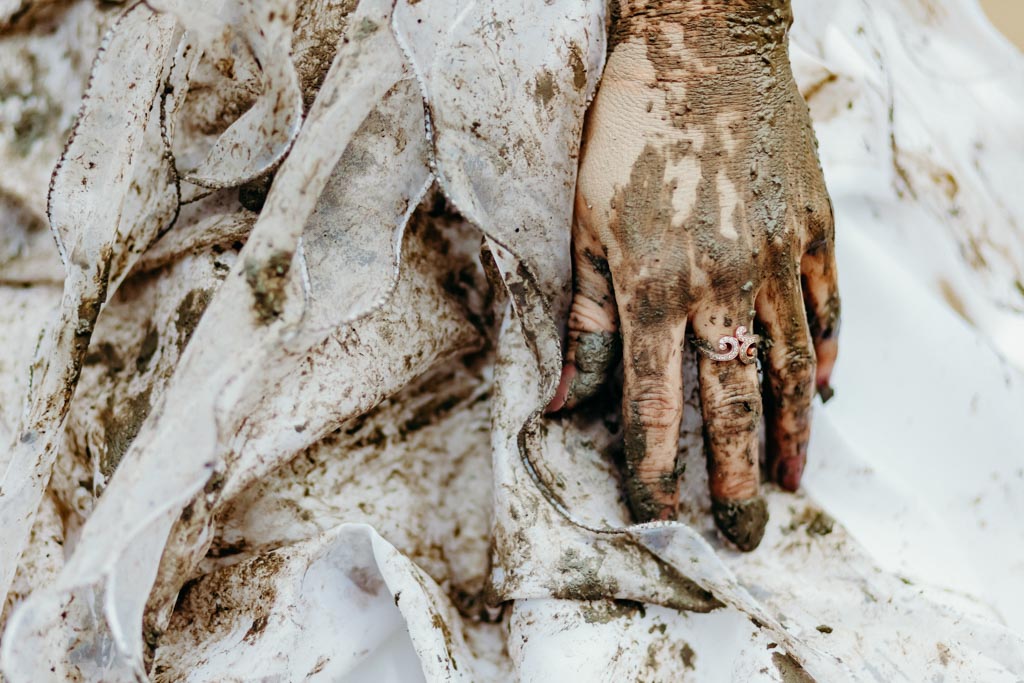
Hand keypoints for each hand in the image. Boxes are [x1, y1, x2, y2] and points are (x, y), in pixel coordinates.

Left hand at [547, 1, 838, 550]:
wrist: (701, 51)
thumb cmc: (625, 136)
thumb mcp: (583, 228)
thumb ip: (580, 322)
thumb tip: (562, 403)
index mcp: (652, 291)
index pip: (653, 408)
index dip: (655, 470)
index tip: (660, 516)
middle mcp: (720, 289)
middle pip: (731, 405)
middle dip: (733, 478)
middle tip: (744, 533)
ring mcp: (776, 261)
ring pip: (791, 369)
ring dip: (793, 433)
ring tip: (794, 481)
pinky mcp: (812, 231)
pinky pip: (826, 309)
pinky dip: (827, 356)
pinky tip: (827, 390)